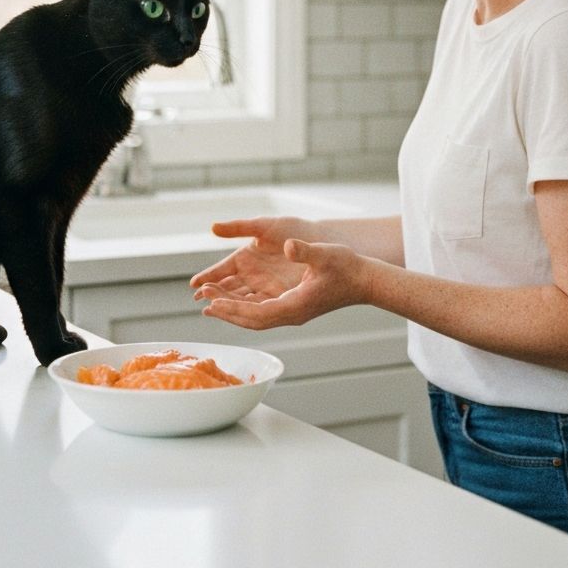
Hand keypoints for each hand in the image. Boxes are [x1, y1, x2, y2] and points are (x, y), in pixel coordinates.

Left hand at [191, 219, 372, 329]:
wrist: (364, 281)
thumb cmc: (347, 267)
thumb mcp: (326, 254)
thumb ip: (306, 251)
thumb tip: (289, 246)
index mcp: (296, 306)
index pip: (257, 314)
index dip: (234, 309)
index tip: (212, 303)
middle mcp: (291, 314)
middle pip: (252, 321)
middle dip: (227, 311)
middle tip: (203, 301)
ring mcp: (292, 313)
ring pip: (255, 318)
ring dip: (233, 310)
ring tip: (209, 302)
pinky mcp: (293, 307)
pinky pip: (262, 312)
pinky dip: (244, 307)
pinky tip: (233, 299)